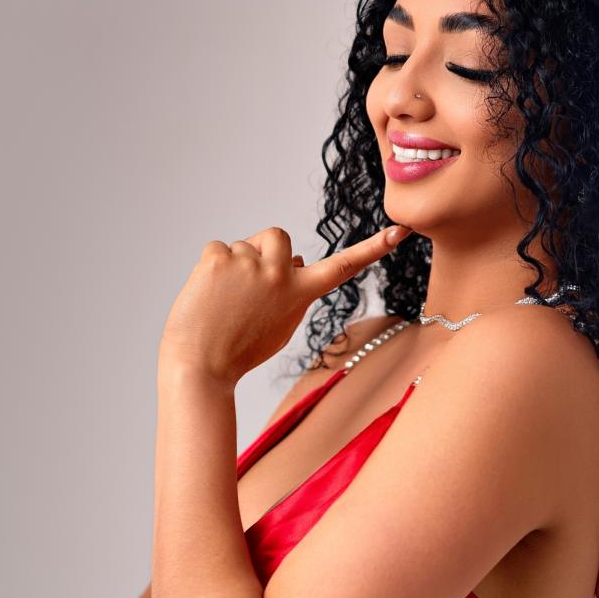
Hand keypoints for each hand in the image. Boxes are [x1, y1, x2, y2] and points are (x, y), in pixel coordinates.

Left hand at [158, 223, 414, 388]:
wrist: (200, 366)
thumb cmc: (240, 350)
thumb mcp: (280, 325)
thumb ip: (293, 292)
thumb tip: (291, 259)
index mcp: (301, 293)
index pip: (343, 266)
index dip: (372, 248)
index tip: (398, 231)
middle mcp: (280, 272)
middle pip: (276, 235)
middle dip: (263, 250)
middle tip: (247, 286)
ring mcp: (249, 263)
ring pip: (242, 245)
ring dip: (233, 265)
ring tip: (224, 300)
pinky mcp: (219, 258)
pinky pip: (217, 249)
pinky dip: (210, 268)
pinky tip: (207, 295)